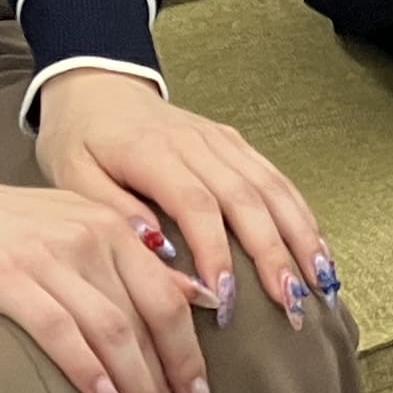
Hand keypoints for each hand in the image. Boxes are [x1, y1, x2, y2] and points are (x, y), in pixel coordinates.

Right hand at [0, 165, 210, 392]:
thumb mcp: (73, 228)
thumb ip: (128, 260)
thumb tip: (193, 297)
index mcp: (113, 225)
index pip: (170, 297)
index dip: (191, 354)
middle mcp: (90, 235)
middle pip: (152, 315)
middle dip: (173, 377)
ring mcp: (49, 255)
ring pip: (113, 328)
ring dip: (137, 385)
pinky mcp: (4, 275)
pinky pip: (60, 329)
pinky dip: (88, 370)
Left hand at [35, 68, 339, 331]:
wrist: (96, 86)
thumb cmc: (79, 140)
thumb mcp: (72, 176)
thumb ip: (113, 212)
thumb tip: (160, 251)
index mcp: (154, 152)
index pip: (196, 205)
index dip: (216, 253)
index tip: (226, 300)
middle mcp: (198, 143)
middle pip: (247, 199)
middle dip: (274, 255)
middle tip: (291, 306)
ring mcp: (223, 141)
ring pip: (273, 188)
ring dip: (302, 237)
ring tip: (321, 284)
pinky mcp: (236, 143)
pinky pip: (277, 179)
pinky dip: (302, 215)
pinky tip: (319, 250)